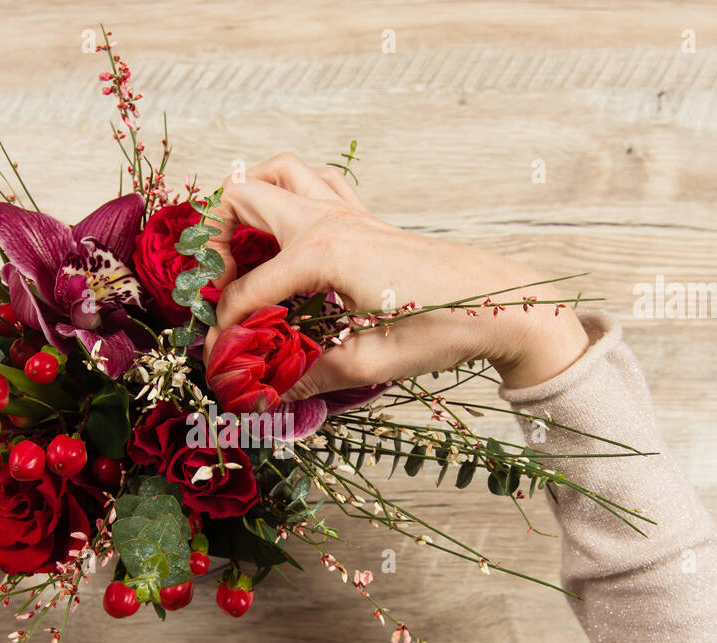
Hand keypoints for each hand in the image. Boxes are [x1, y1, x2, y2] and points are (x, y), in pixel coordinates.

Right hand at [202, 153, 590, 392]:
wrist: (501, 302)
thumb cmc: (444, 327)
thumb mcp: (371, 363)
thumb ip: (309, 375)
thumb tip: (264, 397)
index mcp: (323, 253)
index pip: (246, 291)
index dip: (222, 331)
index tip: (217, 363)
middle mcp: (328, 219)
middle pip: (240, 198)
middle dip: (215, 243)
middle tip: (219, 289)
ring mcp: (347, 210)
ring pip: (275, 171)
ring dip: (248, 202)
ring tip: (241, 250)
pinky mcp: (364, 215)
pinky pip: (315, 180)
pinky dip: (289, 191)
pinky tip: (287, 233)